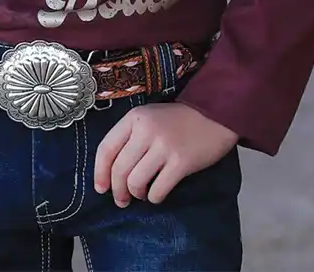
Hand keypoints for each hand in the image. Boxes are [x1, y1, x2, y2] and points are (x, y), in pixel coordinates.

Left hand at [94, 102, 237, 206]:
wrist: (214, 114)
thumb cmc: (178, 119)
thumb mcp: (149, 118)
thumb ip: (131, 137)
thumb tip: (112, 170)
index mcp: (134, 118)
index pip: (106, 148)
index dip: (99, 172)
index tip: (101, 188)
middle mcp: (146, 130)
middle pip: (119, 169)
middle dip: (117, 190)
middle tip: (122, 200)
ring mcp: (164, 146)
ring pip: (135, 181)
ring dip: (136, 194)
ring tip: (141, 194)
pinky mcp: (181, 162)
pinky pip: (158, 189)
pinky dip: (154, 197)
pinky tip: (157, 194)